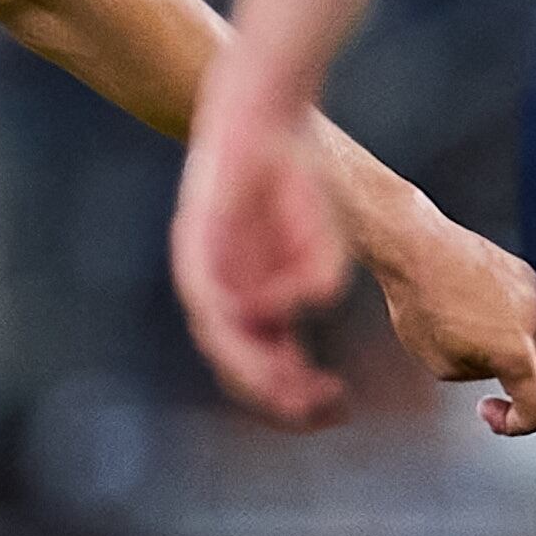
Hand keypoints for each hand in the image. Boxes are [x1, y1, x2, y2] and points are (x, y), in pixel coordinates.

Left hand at [170, 78, 356, 427]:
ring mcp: (207, 274)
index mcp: (260, 307)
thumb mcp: (320, 240)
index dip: (303, 397)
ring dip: (255, 369)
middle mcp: (228, 300)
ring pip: (221, 341)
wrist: (266, 126)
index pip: (275, 368)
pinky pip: (208, 293)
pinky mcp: (192, 246)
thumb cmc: (295, 184)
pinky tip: (267, 323)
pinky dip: (237, 312)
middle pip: (243, 367)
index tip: (343, 409)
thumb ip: (312, 278)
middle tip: (317, 409)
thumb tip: (303, 309)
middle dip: (279, 396)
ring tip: (289, 388)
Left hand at [360, 209, 535, 437]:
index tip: (488, 412)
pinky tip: (485, 320)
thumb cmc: (420, 305)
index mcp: (518, 354)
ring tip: (480, 349)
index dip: (516, 425)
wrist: (418, 247)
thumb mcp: (440, 363)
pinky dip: (522, 331)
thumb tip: (500, 371)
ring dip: (526, 362)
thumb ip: (481, 376)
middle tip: (492, 396)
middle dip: (527, 397)